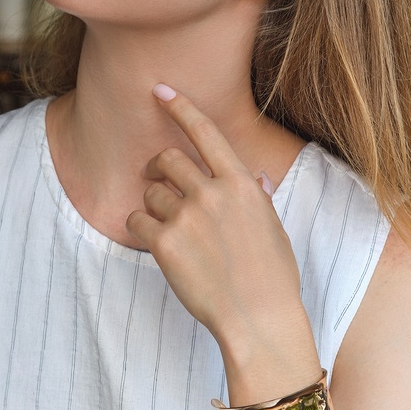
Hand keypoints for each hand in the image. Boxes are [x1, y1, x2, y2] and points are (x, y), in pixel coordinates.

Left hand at [126, 85, 319, 400]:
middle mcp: (213, 192)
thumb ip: (257, 197)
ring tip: (170, 228)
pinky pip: (137, 220)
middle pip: (168, 159)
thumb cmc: (273, 277)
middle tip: (156, 179)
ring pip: (151, 191)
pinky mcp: (165, 243)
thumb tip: (254, 177)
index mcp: (242, 183)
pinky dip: (142, 228)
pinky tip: (160, 245)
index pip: (206, 132)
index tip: (160, 91)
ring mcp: (187, 216)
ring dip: (153, 204)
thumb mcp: (273, 228)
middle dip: (158, 167)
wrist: (259, 319)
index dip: (180, 107)